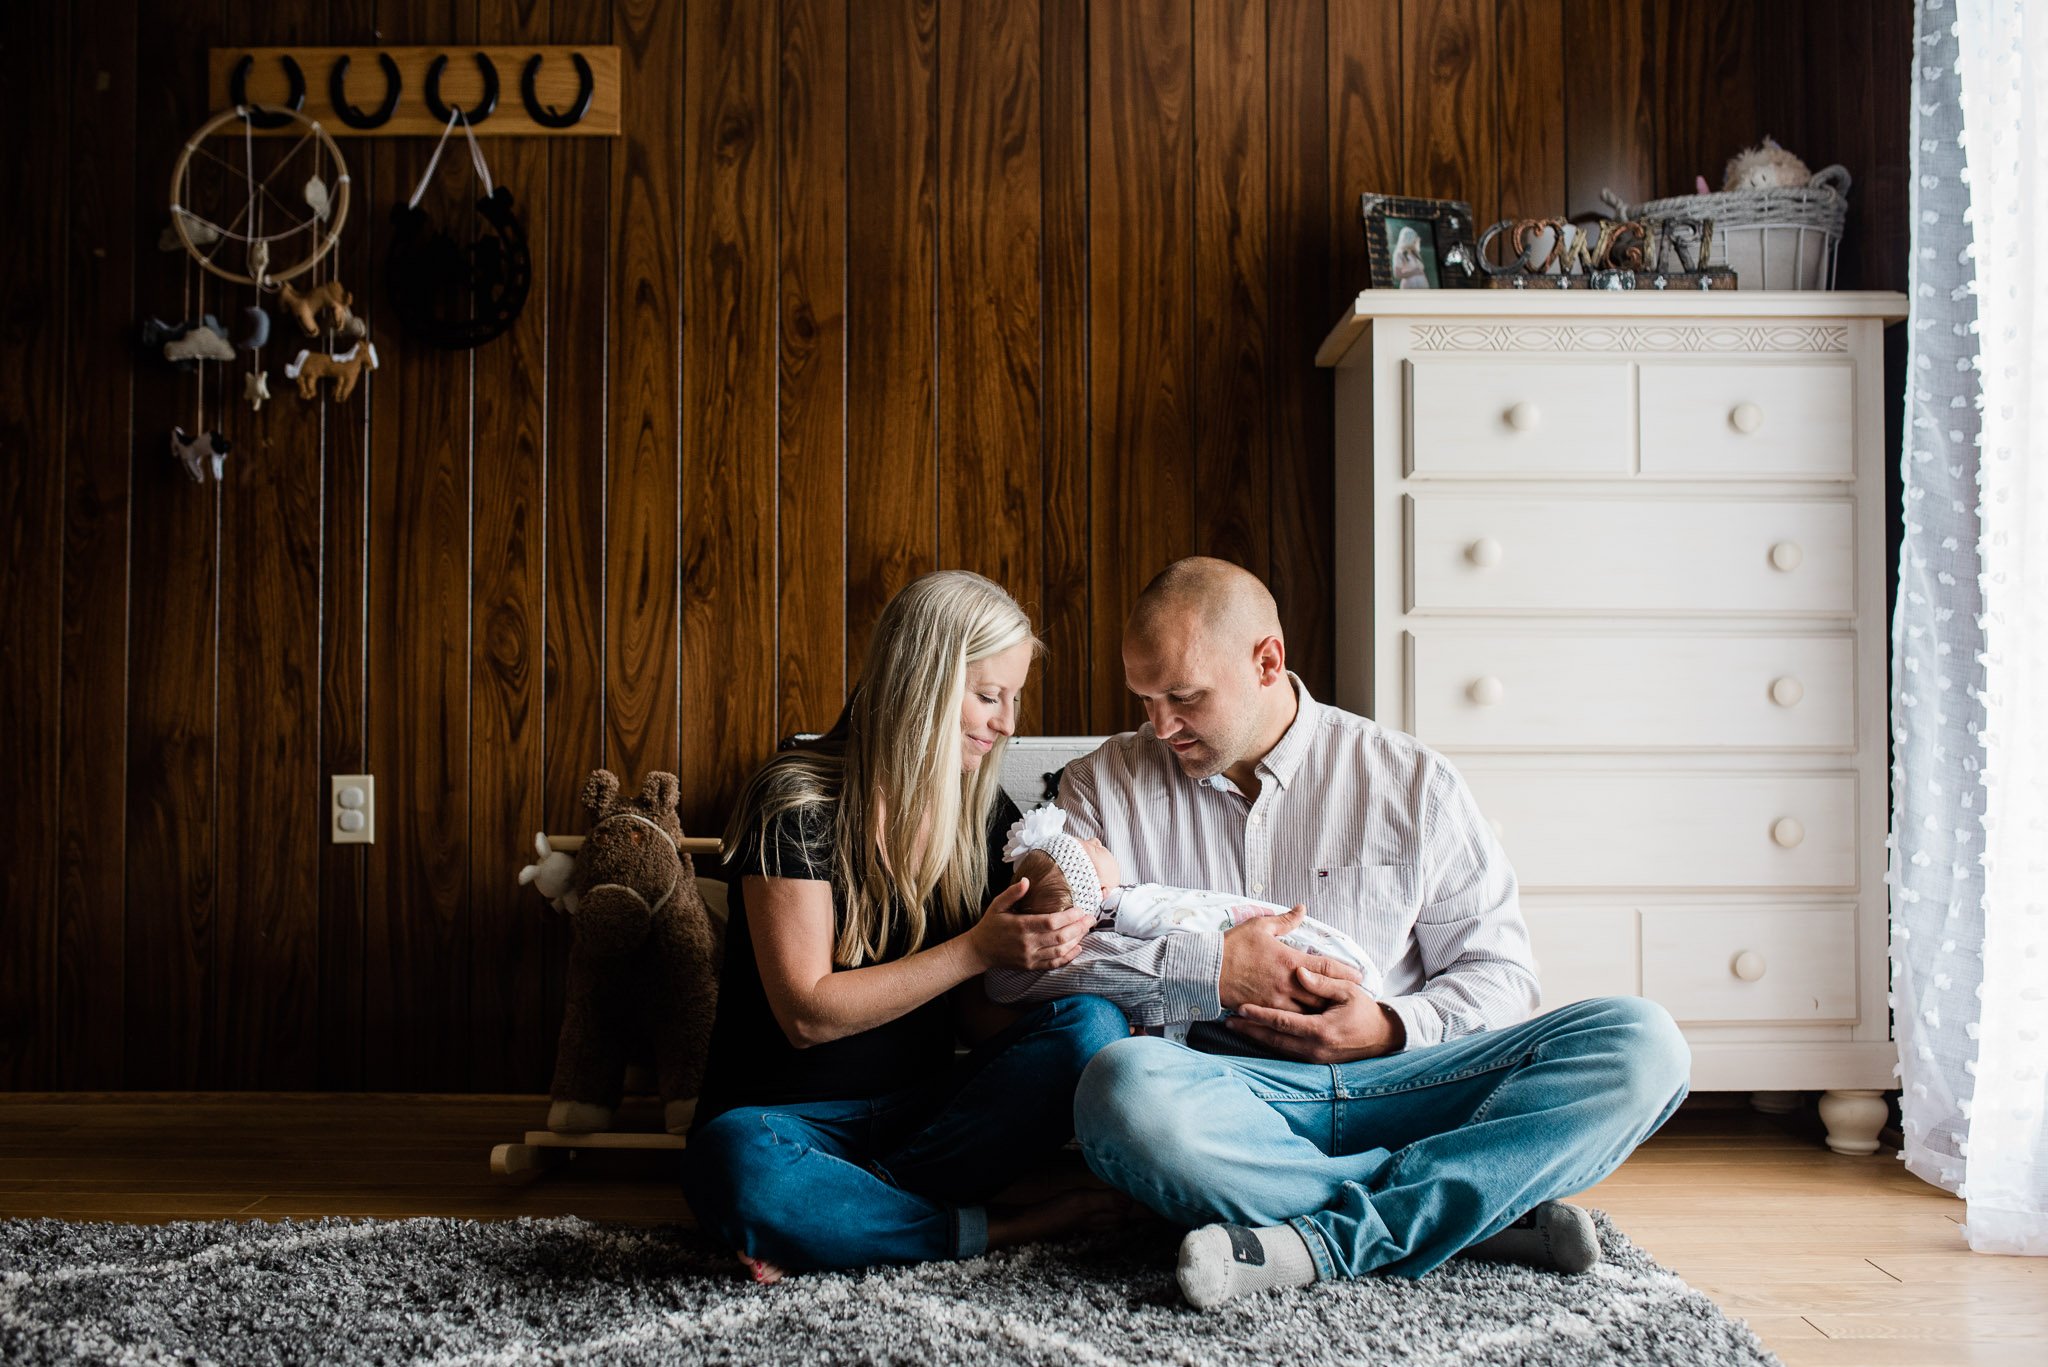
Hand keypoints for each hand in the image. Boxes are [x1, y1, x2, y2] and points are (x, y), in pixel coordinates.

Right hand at [965, 878, 1094, 971]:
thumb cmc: (990, 925)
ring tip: (1087, 929)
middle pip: (1061, 936)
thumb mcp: (998, 905)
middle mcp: (1028, 943)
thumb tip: (1027, 880)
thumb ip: (1013, 893)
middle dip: (1080, 927)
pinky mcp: (1031, 966)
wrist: (979, 951)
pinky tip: (1078, 948)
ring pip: (1060, 950)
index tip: (1081, 909)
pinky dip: (1068, 957)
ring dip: (1077, 940)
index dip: (1069, 917)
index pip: (1051, 922)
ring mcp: (1030, 957)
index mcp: (1021, 926)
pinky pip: (1054, 963)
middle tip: (1092, 918)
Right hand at [1217, 907, 1363, 1011]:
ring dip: (1324, 1011)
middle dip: (1340, 996)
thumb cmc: (1234, 946)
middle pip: (1323, 994)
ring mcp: (1278, 1001)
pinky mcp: (1266, 1012)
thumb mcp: (1260, 927)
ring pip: (1309, 1011)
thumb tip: (1302, 908)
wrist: (1208, 970)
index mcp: (1290, 961)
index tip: (1360, 976)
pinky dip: (1303, 1021)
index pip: (1326, 967)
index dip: (1346, 972)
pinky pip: (1290, 1020)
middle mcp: (1289, 984)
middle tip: (1355, 998)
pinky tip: (1312, 1023)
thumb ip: (1285, 920)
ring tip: (1339, 1012)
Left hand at [1226, 964, 1403, 1062]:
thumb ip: (1322, 982)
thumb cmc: (1364, 1010)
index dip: (1260, 1015)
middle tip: (1227, 1021)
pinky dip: (1269, 1044)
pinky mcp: (1314, 1061)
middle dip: (1249, 1030)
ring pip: (1277, 1049)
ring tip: (1235, 1028)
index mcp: (1321, 1029)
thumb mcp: (1348, 991)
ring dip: (1255, 1038)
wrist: (1382, 1038)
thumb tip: (1299, 972)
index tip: (1240, 1007)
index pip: (1282, 1022)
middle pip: (1273, 1039)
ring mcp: (1313, 1058)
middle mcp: (1314, 1048)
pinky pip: (1286, 1053)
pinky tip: (1256, 1036)